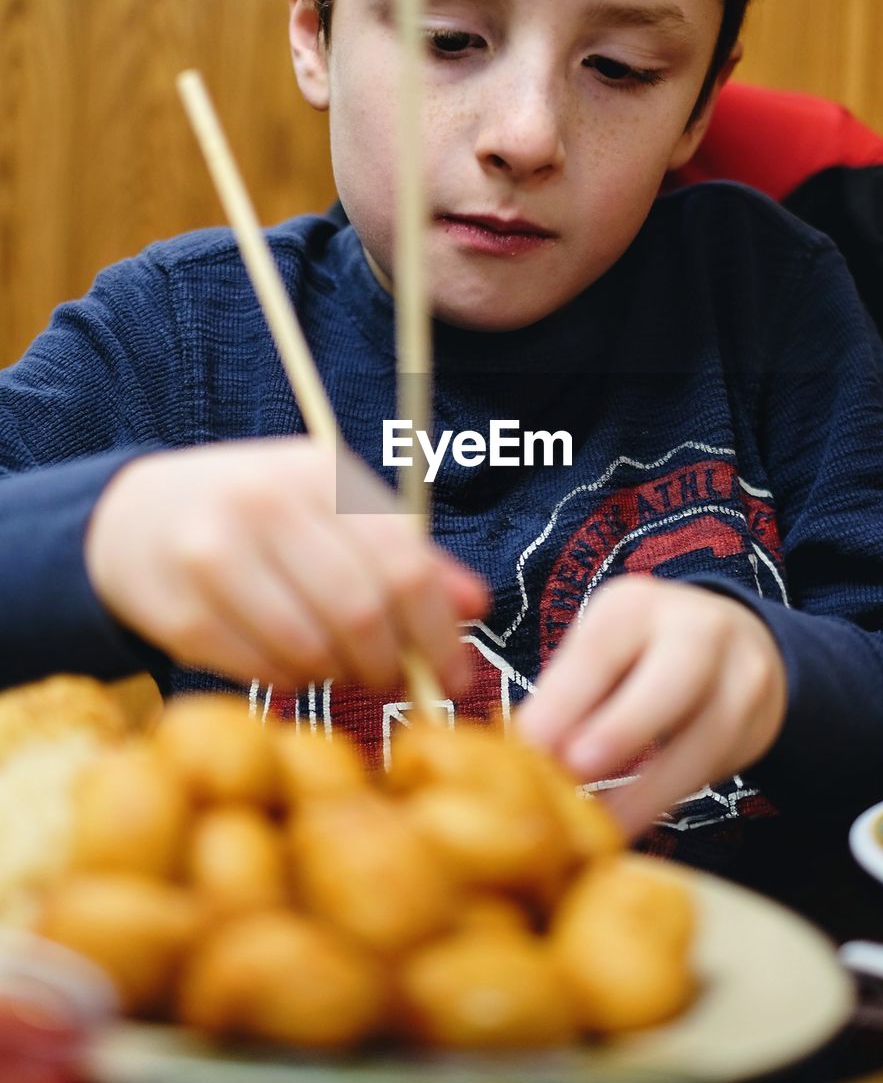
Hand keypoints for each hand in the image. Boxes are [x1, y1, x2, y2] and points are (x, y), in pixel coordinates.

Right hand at [85, 438, 487, 691]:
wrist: (135, 518)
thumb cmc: (261, 517)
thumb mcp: (334, 511)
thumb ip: (408, 555)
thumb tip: (475, 606)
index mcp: (318, 472)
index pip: (402, 561)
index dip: (439, 632)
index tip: (456, 678)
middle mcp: (264, 503)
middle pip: (359, 612)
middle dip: (389, 663)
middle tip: (392, 679)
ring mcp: (214, 556)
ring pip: (310, 651)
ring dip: (339, 675)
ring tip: (339, 666)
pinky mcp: (180, 612)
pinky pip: (262, 673)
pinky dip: (291, 682)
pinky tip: (290, 662)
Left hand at [516, 574, 786, 837]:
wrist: (737, 642)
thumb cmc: (641, 652)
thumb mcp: (602, 649)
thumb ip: (568, 692)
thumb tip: (528, 751)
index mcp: (637, 605)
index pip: (601, 649)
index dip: (565, 700)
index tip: (528, 746)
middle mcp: (698, 630)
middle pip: (671, 680)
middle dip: (623, 729)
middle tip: (574, 772)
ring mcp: (739, 675)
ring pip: (704, 738)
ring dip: (648, 790)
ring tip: (600, 827)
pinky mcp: (757, 723)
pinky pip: (713, 767)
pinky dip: (668, 800)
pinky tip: (631, 823)